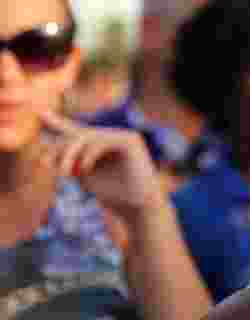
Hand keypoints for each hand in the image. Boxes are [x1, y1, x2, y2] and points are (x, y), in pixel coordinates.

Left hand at [41, 110, 163, 221]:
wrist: (138, 207)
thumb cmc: (114, 195)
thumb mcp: (83, 176)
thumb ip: (68, 160)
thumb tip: (47, 149)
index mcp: (101, 146)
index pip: (77, 131)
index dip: (58, 122)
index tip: (40, 113)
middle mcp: (112, 137)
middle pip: (78, 135)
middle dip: (59, 149)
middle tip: (44, 164)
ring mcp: (123, 136)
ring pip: (87, 137)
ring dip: (69, 154)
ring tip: (62, 174)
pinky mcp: (130, 140)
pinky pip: (100, 141)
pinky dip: (87, 156)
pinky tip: (84, 170)